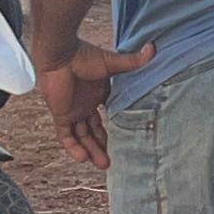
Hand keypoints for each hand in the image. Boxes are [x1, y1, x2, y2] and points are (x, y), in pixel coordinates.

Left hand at [36, 40, 154, 168]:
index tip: (127, 140)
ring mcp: (73, 111)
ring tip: (103, 165)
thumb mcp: (112, 63)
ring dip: (92, 150)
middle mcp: (85, 104)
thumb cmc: (83, 55)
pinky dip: (74, 148)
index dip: (116, 128)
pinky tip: (84, 159)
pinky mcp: (61, 115)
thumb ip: (132, 62)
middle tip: (113, 160)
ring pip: (83, 136)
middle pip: (95, 130)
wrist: (60, 55)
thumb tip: (153, 48)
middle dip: (103, 145)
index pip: (108, 115)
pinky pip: (66, 136)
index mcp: (98, 93)